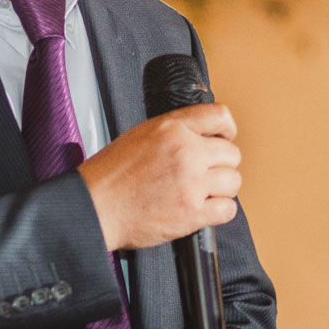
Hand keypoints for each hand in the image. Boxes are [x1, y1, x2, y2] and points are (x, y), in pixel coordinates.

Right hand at [78, 103, 240, 250]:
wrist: (95, 207)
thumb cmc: (111, 175)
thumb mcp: (141, 135)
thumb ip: (175, 132)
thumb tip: (202, 137)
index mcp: (172, 128)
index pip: (220, 116)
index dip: (226, 130)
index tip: (223, 139)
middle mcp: (186, 152)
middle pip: (232, 153)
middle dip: (220, 165)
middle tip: (204, 174)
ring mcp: (191, 183)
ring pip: (233, 181)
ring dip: (221, 189)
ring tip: (202, 192)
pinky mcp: (192, 212)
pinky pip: (227, 209)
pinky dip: (219, 211)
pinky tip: (203, 209)